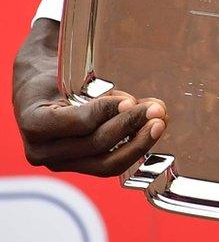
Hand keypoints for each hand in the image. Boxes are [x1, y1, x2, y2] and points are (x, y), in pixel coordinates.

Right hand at [14, 19, 165, 176]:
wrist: (39, 92)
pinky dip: (133, 149)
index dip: (107, 112)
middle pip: (95, 145)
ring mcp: (59, 163)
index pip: (77, 123)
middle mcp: (41, 150)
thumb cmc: (56, 76)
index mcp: (34, 122)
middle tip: (157, 109)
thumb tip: (136, 103)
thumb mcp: (70, 75)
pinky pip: (109, 164)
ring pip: (105, 164)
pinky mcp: (77, 167)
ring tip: (160, 123)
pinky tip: (149, 132)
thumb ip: (99, 90)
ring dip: (139, 143)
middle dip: (130, 125)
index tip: (131, 101)